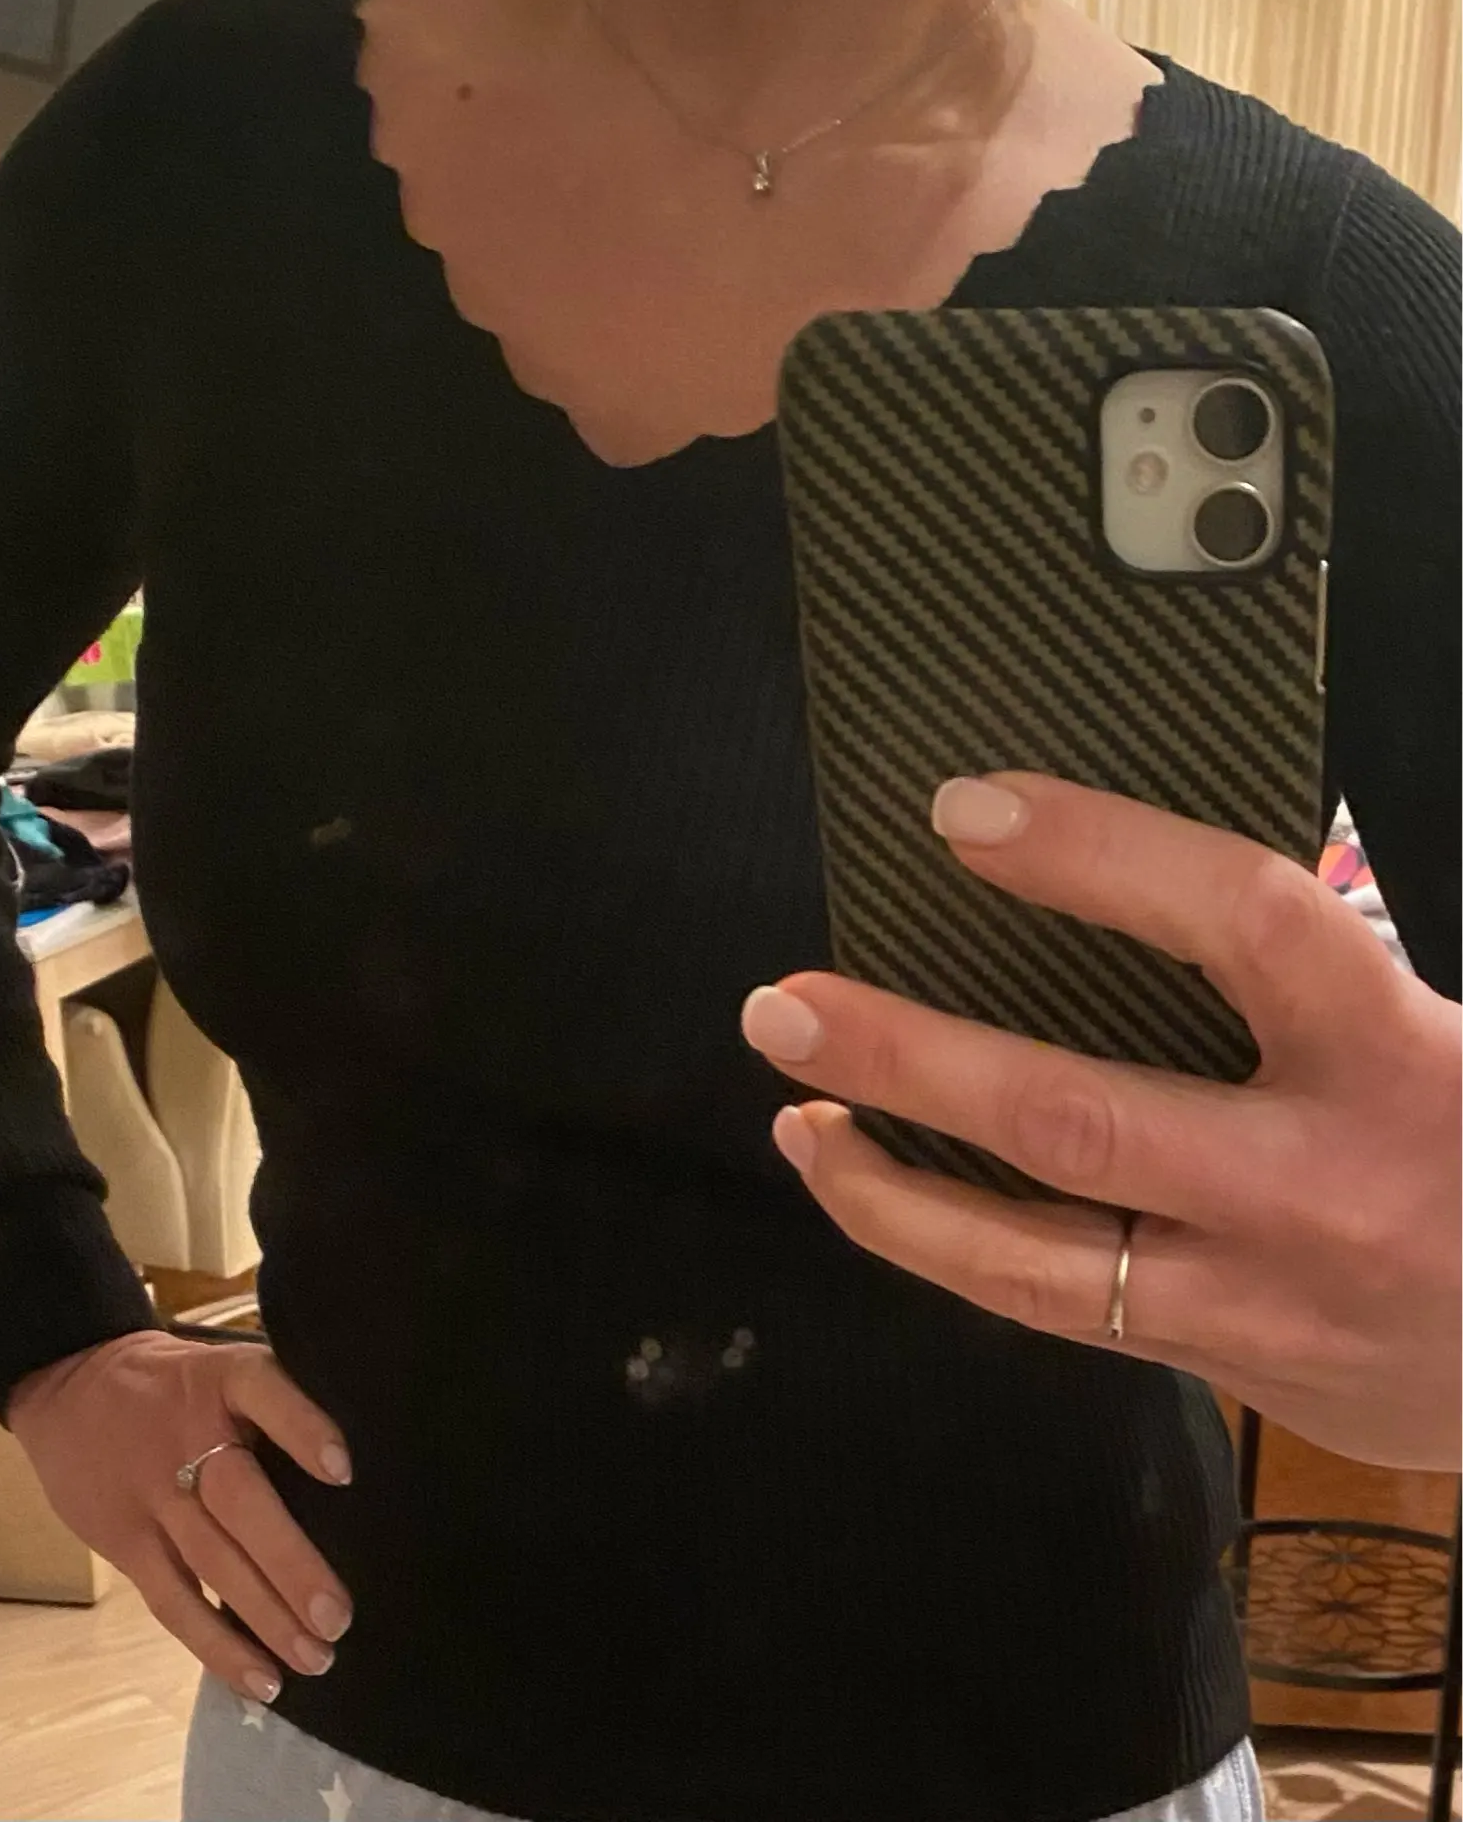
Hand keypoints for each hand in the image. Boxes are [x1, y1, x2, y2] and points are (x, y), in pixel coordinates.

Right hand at [7, 1330, 353, 1701]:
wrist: (68, 1383)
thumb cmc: (174, 1385)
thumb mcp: (219, 1367)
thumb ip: (272, 1404)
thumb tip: (350, 1467)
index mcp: (219, 1382)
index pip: (263, 1393)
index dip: (302, 1429)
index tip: (343, 1469)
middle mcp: (187, 1439)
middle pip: (240, 1502)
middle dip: (290, 1563)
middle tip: (338, 1615)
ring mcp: (152, 1496)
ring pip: (211, 1563)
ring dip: (265, 1618)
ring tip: (316, 1658)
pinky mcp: (125, 1543)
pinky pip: (174, 1601)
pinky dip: (216, 1646)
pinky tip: (260, 1678)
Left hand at [741, 774, 1460, 1471]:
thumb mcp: (1436, 1030)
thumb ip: (1308, 966)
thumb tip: (1122, 870)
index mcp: (1396, 1053)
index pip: (1240, 918)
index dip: (1098, 853)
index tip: (966, 812)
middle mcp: (1319, 1184)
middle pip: (1078, 1119)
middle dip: (910, 1059)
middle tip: (786, 1007)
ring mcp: (1262, 1299)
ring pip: (1032, 1256)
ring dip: (887, 1190)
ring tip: (798, 1118)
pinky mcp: (1224, 1370)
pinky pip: (1056, 1311)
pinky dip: (948, 1252)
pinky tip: (880, 1195)